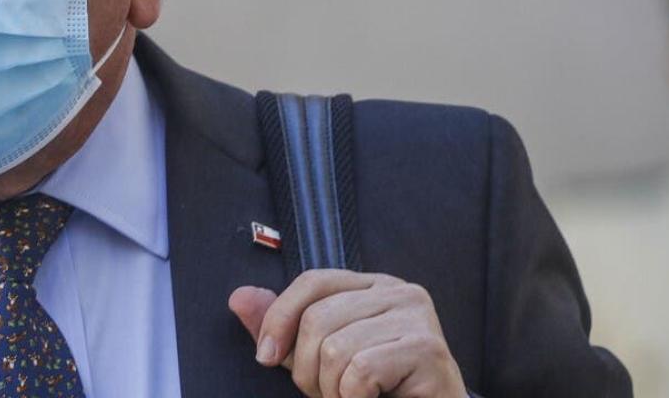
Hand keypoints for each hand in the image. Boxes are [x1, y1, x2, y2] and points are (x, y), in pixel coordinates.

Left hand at [228, 270, 465, 397]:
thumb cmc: (376, 390)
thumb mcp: (319, 355)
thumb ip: (283, 327)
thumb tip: (239, 298)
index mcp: (372, 285)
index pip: (313, 281)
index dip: (279, 317)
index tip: (265, 358)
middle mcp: (399, 291)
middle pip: (319, 318)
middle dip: (308, 369)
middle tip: (327, 393)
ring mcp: (418, 317)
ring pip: (337, 348)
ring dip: (332, 390)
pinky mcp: (429, 349)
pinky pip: (361, 371)